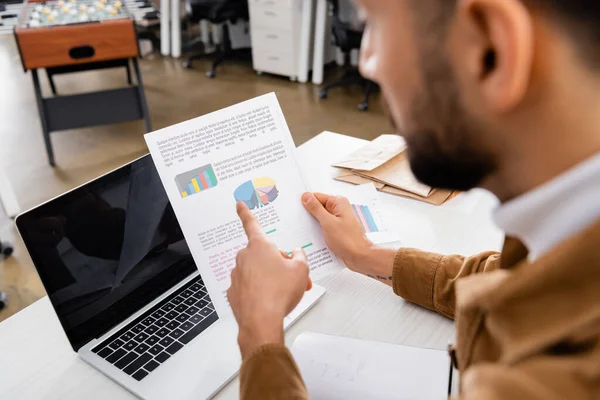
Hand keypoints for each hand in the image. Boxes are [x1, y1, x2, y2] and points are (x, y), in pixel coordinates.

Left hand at [228, 201, 311, 358]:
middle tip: (292, 276)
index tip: (239, 204)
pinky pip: (250, 287)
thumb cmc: (279, 294)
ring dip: (270, 278)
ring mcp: (237, 275)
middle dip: (278, 263)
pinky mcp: (234, 292)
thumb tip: (296, 254)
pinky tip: (270, 301)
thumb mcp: (301, 270)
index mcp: (260, 246)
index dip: (245, 213)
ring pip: (257, 272)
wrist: (261, 321)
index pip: (251, 224)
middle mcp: (245, 258)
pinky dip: (260, 292)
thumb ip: (300, 257)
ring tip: (284, 292)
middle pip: (263, 254)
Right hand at [301, 192, 373, 271]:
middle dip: (309, 214)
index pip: (316, 196)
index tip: (296, 210)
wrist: (360, 257)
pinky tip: (312, 237)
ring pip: (320, 218)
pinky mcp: (337, 229)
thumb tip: (306, 196)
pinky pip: (324, 226)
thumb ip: (316, 209)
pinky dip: (318, 230)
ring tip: (304, 231)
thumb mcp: (328, 223)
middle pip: (318, 207)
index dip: (306, 203)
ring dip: (313, 224)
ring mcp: (338, 219)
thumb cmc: (348, 241)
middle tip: (299, 222)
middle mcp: (339, 209)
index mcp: (338, 202)